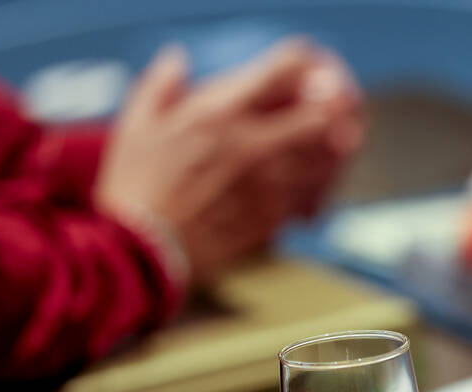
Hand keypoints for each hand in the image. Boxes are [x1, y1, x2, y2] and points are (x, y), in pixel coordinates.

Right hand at [94, 39, 362, 286]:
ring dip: (329, 153)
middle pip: (318, 120)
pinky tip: (306, 189)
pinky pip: (308, 199)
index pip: (281, 73)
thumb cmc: (135, 188)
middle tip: (336, 114)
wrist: (140, 251)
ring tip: (328, 150)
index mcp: (219, 113)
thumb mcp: (136, 124)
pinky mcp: (272, 219)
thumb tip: (177, 60)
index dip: (302, 67)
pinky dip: (314, 191)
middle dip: (331, 113)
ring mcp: (266, 186)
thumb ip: (162, 85)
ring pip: (322, 162)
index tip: (306, 72)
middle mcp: (250, 146)